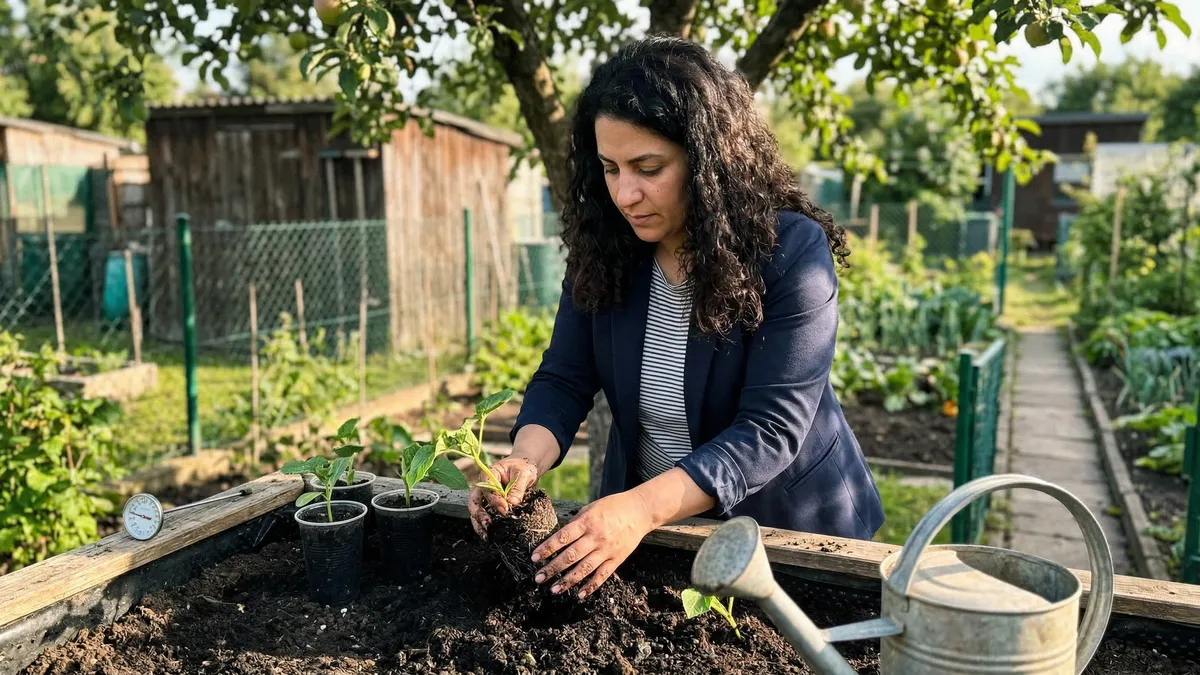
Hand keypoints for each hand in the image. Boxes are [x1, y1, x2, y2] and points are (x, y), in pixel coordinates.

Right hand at [467, 456, 538, 538]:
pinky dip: (483, 526)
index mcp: (489, 474)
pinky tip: (488, 536)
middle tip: (488, 525)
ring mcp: (484, 497)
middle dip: (479, 514)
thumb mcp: (524, 474)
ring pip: (475, 511)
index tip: (505, 509)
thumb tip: (512, 503)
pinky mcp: (489, 506)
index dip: (494, 499)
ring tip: (486, 535)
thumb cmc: (523, 469)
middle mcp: (483, 486)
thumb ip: (518, 487)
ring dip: (479, 523)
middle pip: (475, 500)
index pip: (487, 487)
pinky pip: (483, 516)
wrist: (524, 470)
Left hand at [530, 490, 655, 598]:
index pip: (562, 537)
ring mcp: (607, 549)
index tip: (534, 558)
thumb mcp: (591, 508)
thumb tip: (558, 538)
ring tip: (554, 589)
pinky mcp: (617, 559)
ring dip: (568, 581)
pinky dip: (590, 586)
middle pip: (570, 556)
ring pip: (584, 569)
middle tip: (538, 578)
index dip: (547, 548)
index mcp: (587, 522)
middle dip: (552, 568)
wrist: (640, 511)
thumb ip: (576, 523)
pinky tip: (579, 594)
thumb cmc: (612, 507)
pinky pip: (602, 575)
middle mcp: (596, 537)